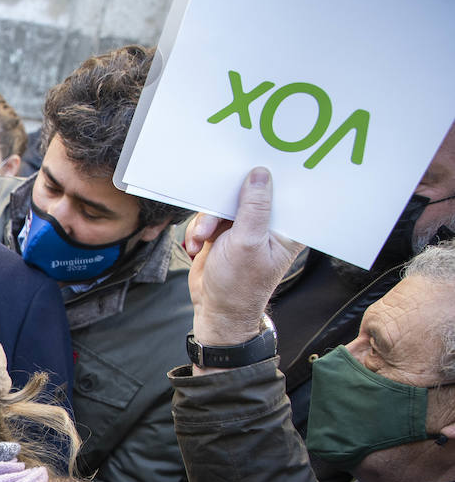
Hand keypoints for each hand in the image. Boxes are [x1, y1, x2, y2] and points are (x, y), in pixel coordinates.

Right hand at [187, 167, 304, 347]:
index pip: (279, 192)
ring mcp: (243, 230)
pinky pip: (208, 218)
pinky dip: (198, 230)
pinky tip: (196, 245)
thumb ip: (254, 207)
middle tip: (213, 221)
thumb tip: (260, 174)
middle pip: (246, 195)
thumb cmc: (238, 286)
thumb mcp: (247, 242)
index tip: (246, 170)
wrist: (214, 311)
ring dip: (206, 221)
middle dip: (223, 206)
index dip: (262, 181)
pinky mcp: (223, 234)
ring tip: (201, 239)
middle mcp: (266, 226)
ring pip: (222, 206)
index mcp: (284, 228)